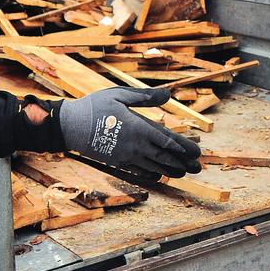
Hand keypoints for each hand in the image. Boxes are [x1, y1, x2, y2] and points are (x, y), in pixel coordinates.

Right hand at [59, 87, 201, 177]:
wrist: (71, 126)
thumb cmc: (95, 107)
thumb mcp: (119, 95)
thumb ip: (145, 97)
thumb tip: (168, 95)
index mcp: (138, 127)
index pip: (167, 140)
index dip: (184, 147)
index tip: (197, 151)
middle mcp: (136, 145)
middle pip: (165, 157)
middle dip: (183, 162)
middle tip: (198, 167)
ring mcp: (127, 156)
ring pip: (155, 167)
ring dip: (171, 170)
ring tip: (184, 173)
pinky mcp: (118, 162)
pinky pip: (139, 172)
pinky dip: (152, 175)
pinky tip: (159, 175)